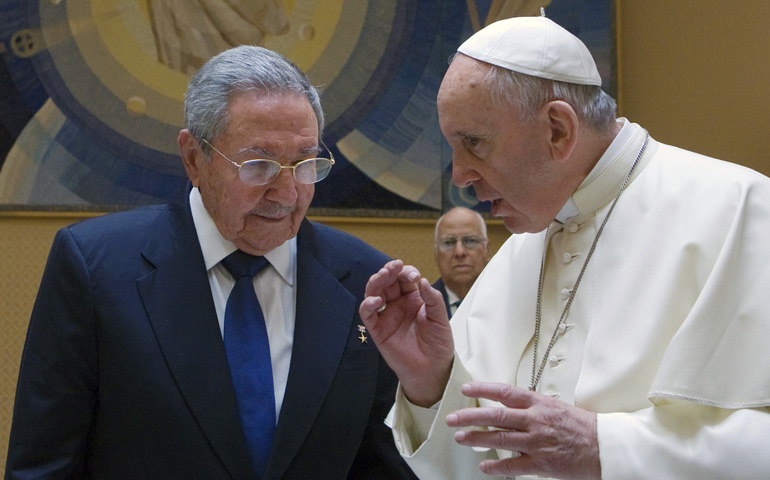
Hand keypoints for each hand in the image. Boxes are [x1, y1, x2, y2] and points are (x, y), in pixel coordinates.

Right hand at [359, 260, 454, 406]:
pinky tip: (375, 300)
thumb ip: (433, 300)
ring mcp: (386, 316)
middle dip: (389, 271)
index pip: (405, 278)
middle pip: (387, 281)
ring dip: (376, 281)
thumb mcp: (441, 319)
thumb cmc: (438, 344)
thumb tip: (422, 281)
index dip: (407, 272)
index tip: (414, 276)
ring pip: (374, 292)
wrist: (433, 369)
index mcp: (413, 298)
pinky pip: (368, 314)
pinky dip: (368, 305)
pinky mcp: (378, 330)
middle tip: (394, 267)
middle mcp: (398, 304)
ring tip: (382, 275)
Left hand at [447, 382, 599, 479]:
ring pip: (500, 439)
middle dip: (470, 416)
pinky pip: (513, 466)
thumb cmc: (583, 427)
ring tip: (461, 438)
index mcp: (539, 404)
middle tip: (452, 418)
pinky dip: (496, 467)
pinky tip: (484, 466)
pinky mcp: (542, 463)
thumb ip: (533, 407)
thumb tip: (511, 406)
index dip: (483, 389)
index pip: (505, 393)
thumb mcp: (557, 407)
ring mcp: (537, 442)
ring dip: (477, 439)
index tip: (467, 389)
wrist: (605, 447)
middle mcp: (535, 421)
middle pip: (495, 416)